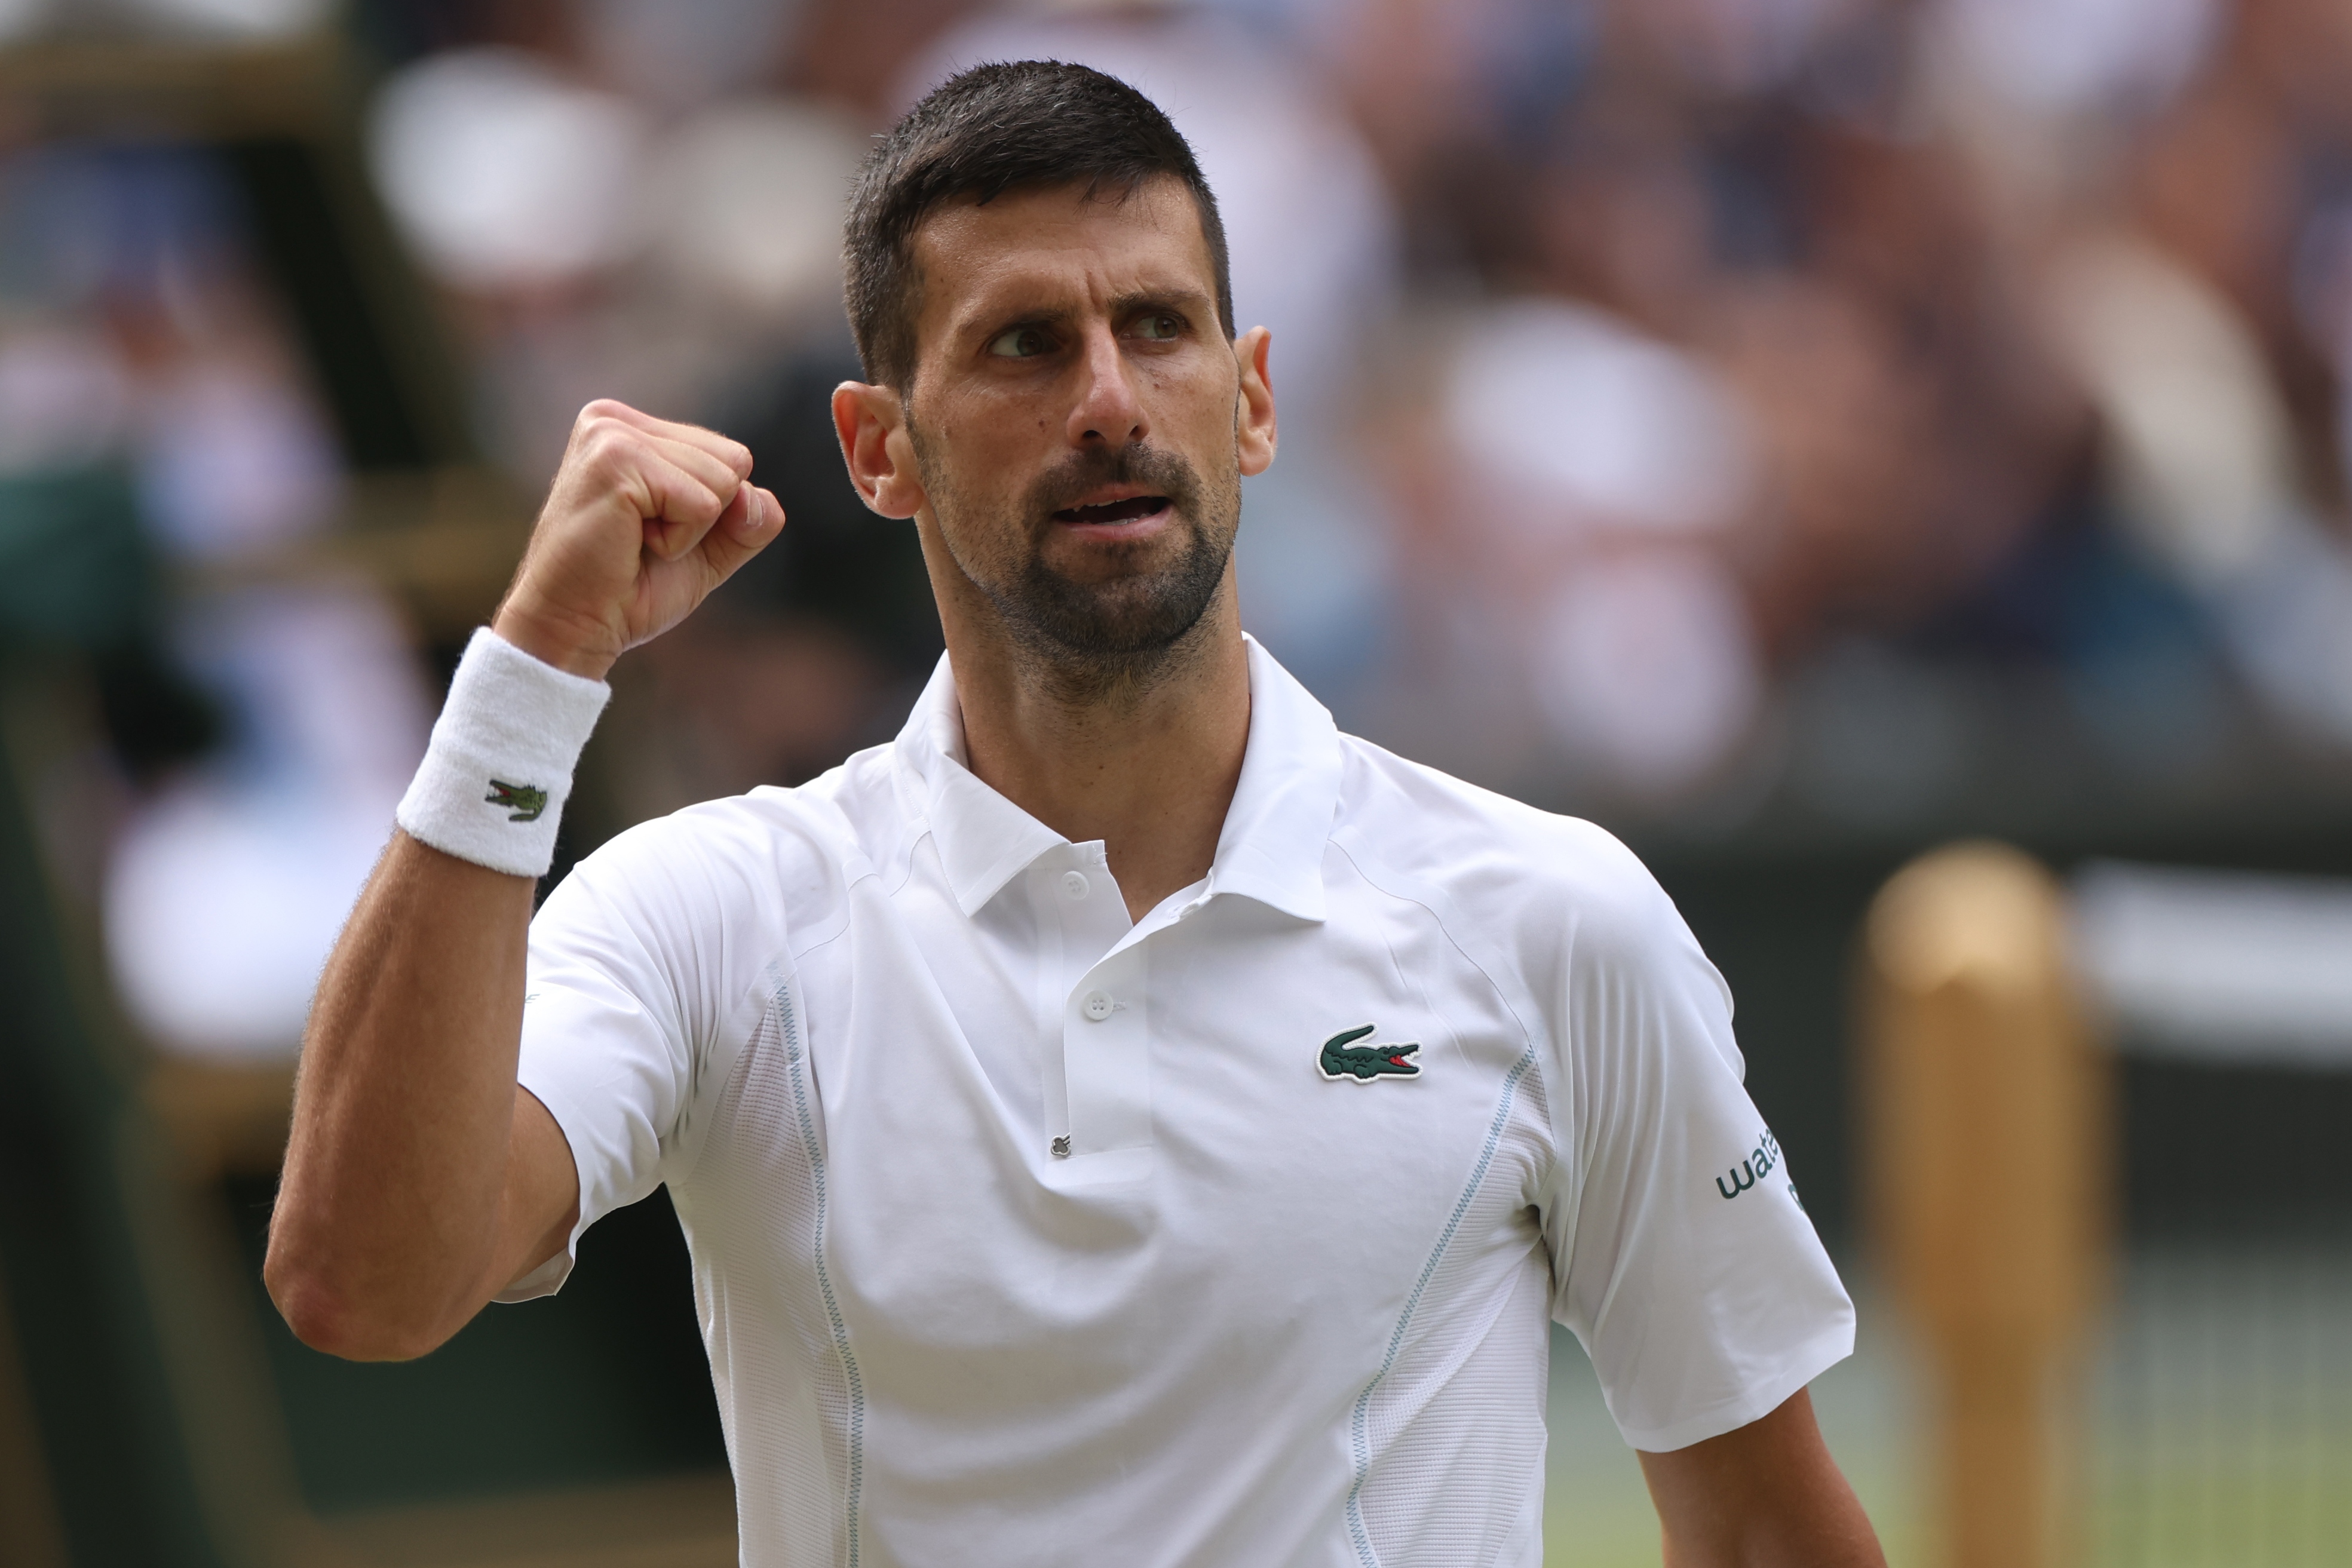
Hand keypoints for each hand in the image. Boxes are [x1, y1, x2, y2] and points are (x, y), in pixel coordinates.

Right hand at [493, 400, 784, 679]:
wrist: (574, 629)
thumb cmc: (630, 590)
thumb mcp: (706, 550)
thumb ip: (747, 520)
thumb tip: (760, 499)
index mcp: (631, 427)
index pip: (730, 455)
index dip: (712, 512)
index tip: (651, 532)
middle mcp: (614, 419)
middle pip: (734, 461)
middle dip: (704, 518)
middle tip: (641, 540)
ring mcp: (611, 434)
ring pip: (724, 482)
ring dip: (689, 531)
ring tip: (633, 541)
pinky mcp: (616, 461)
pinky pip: (703, 505)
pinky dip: (678, 541)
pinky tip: (630, 544)